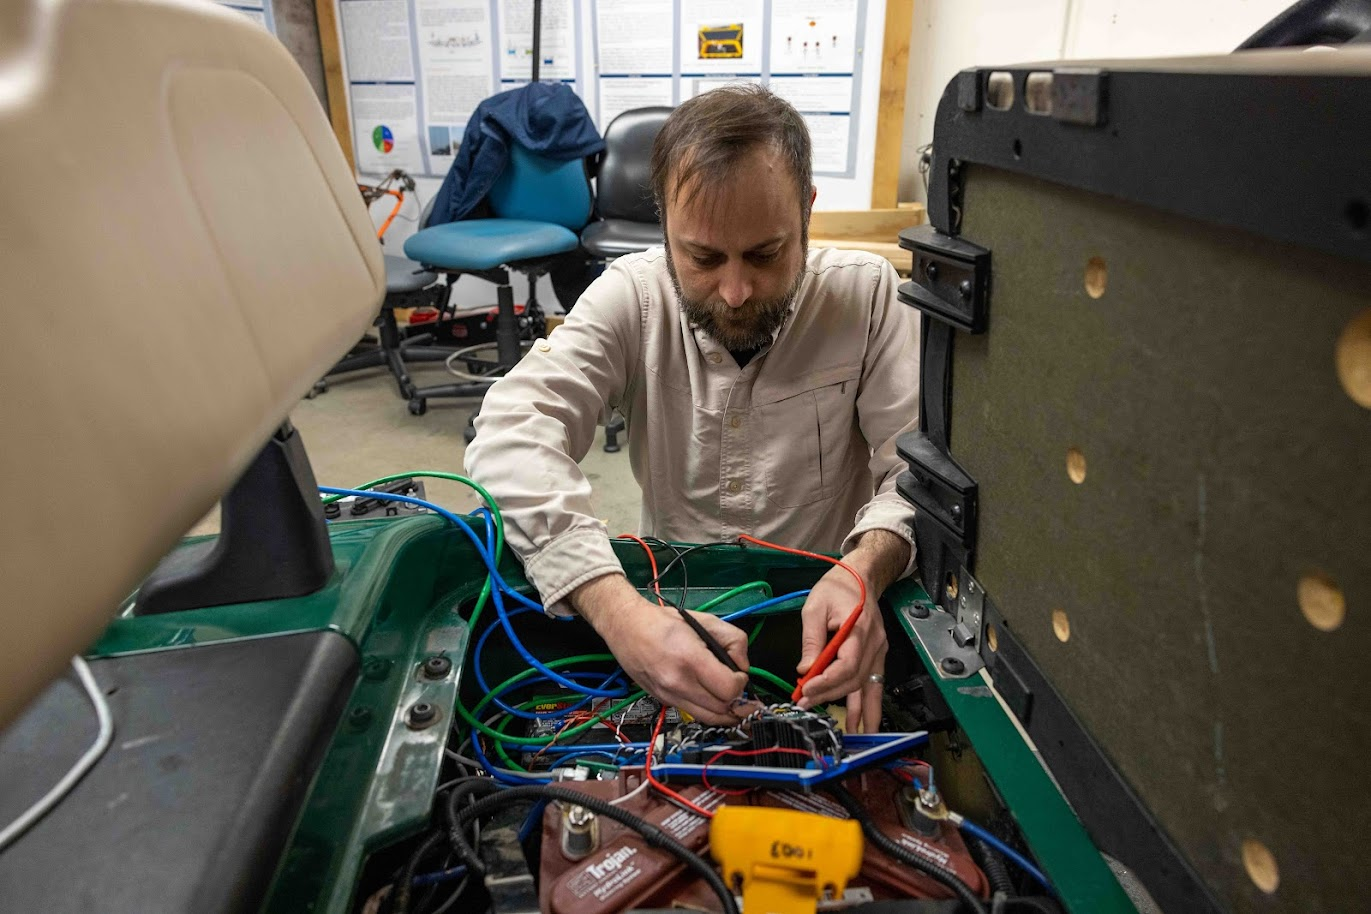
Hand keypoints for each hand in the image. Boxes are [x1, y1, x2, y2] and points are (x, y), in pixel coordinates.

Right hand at [572, 575, 753, 723]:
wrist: (625, 627)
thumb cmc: (663, 621)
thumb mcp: (705, 620)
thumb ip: (734, 639)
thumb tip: (742, 666)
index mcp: (690, 659)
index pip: (728, 689)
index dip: (741, 684)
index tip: (739, 673)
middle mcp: (677, 683)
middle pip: (721, 710)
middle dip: (736, 700)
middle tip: (737, 686)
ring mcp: (668, 695)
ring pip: (709, 719)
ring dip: (725, 711)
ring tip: (732, 699)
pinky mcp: (663, 701)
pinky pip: (693, 713)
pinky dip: (707, 709)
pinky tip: (711, 697)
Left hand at [794, 530, 907, 732]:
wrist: (862, 576)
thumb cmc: (838, 587)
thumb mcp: (815, 607)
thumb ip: (811, 640)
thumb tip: (805, 670)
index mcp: (859, 629)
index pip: (845, 664)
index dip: (826, 682)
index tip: (806, 690)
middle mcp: (874, 644)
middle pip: (854, 679)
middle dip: (831, 696)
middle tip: (806, 705)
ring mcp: (879, 651)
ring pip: (869, 686)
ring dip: (860, 711)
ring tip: (853, 736)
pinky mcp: (877, 655)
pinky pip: (874, 683)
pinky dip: (870, 704)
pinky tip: (866, 723)